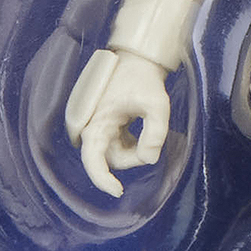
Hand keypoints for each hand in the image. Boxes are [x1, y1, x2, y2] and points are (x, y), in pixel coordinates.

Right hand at [65, 50, 171, 196]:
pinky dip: (133, 144)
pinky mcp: (108, 127)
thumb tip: (150, 159)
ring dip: (135, 150)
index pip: (92, 160)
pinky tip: (142, 127)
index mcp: (97, 122)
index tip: (119, 191)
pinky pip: (119, 146)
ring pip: (116, 155)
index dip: (102, 179)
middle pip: (111, 159)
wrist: (139, 59)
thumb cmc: (144, 79)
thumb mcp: (157, 104)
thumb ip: (156, 133)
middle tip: (154, 140)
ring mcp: (100, 127)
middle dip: (133, 157)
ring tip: (148, 124)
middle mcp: (93, 127)